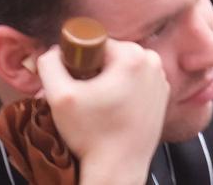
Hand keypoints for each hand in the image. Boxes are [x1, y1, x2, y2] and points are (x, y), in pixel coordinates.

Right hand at [39, 37, 170, 184]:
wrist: (118, 169)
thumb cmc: (92, 136)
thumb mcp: (60, 97)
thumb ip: (50, 65)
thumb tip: (52, 51)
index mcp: (132, 55)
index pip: (95, 43)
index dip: (79, 62)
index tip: (76, 83)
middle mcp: (152, 62)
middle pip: (111, 56)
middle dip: (94, 72)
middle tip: (84, 97)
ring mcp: (161, 79)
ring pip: (123, 69)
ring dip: (109, 82)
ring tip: (99, 106)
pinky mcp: (163, 96)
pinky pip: (137, 83)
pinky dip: (124, 92)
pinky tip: (113, 111)